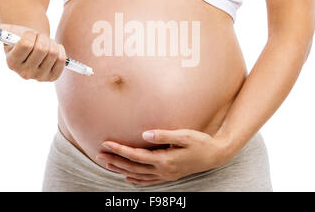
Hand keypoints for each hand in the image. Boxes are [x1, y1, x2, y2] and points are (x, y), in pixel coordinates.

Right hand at [0, 22, 66, 81]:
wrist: (34, 44)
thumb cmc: (19, 36)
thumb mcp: (6, 31)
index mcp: (11, 63)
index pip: (26, 45)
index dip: (30, 35)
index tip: (28, 34)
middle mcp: (24, 73)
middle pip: (41, 48)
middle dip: (41, 37)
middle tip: (38, 38)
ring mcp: (39, 77)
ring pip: (53, 52)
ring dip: (51, 42)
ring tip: (44, 44)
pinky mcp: (52, 77)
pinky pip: (62, 59)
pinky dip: (60, 49)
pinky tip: (52, 49)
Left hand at [96, 129, 234, 184]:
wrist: (216, 155)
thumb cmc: (201, 143)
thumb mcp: (184, 135)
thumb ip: (164, 135)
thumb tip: (144, 134)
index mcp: (164, 159)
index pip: (136, 155)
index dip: (119, 150)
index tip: (106, 143)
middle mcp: (163, 170)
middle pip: (133, 167)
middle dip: (115, 160)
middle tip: (98, 155)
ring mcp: (166, 175)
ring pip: (138, 175)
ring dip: (121, 169)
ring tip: (107, 164)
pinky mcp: (169, 175)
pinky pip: (148, 181)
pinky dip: (136, 180)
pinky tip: (128, 177)